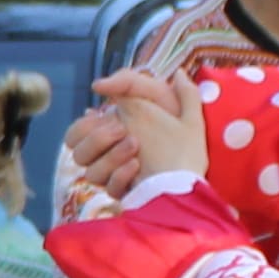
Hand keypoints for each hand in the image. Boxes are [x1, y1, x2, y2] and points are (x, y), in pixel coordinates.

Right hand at [84, 64, 212, 185]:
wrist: (202, 162)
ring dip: (112, 156)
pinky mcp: (128, 195)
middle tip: (122, 131)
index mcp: (112, 131)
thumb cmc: (179, 125)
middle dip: (97, 140)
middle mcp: (110, 155)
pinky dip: (122, 175)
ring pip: (91, 172)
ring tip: (136, 149)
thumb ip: (128, 81)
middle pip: (77, 153)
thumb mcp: (160, 95)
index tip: (107, 117)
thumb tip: (97, 85)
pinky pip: (110, 189)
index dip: (84, 128)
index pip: (76, 134)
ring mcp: (117, 177)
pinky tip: (138, 167)